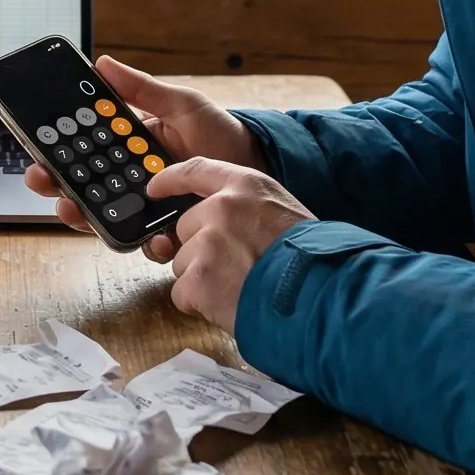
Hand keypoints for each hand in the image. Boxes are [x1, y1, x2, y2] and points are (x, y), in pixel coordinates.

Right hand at [28, 56, 265, 235]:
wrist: (259, 166)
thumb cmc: (220, 134)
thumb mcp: (182, 104)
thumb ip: (143, 89)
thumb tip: (103, 64)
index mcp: (128, 150)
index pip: (83, 153)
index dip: (56, 154)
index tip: (39, 151)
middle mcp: (131, 182)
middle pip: (82, 189)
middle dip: (56, 187)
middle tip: (42, 180)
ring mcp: (147, 210)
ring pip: (103, 220)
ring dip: (83, 218)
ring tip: (74, 209)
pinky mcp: (167, 232)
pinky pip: (146, 243)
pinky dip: (145, 243)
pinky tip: (151, 235)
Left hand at [142, 157, 313, 328]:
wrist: (319, 295)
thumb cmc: (311, 258)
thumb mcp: (284, 211)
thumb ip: (248, 208)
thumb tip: (217, 223)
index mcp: (246, 186)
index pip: (196, 170)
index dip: (170, 179)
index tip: (155, 188)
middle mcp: (221, 208)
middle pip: (186, 227)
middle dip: (201, 250)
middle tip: (235, 268)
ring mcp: (206, 242)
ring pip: (183, 263)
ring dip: (203, 279)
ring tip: (239, 287)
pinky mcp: (197, 277)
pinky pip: (183, 293)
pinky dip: (200, 304)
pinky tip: (229, 304)